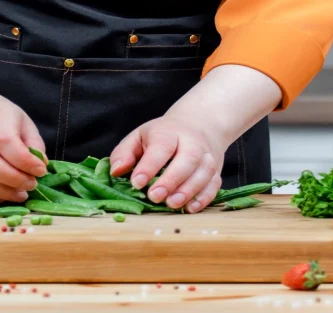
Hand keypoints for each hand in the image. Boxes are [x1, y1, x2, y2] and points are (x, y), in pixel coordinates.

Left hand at [109, 114, 226, 213]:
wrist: (199, 125)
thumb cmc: (162, 136)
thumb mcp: (139, 137)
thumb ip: (124, 153)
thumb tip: (116, 171)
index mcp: (168, 132)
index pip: (161, 147)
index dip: (149, 165)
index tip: (137, 182)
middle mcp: (192, 142)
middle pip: (188, 158)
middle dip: (172, 180)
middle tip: (155, 197)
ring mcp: (207, 156)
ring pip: (204, 172)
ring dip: (189, 190)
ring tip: (171, 204)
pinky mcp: (216, 171)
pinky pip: (214, 184)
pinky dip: (204, 197)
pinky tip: (190, 208)